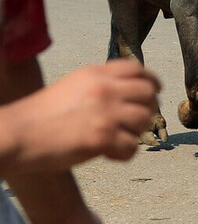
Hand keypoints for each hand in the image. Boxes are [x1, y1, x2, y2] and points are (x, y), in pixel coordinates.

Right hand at [4, 59, 160, 172]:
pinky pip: (132, 146)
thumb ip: (100, 85)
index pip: (137, 69)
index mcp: (96, 74)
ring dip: (135, 132)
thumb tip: (128, 93)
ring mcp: (105, 113)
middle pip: (148, 93)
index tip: (155, 90)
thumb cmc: (41, 115)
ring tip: (117, 139)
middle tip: (138, 120)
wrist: (16, 134)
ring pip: (144, 120)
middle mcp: (104, 89)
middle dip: (149, 107)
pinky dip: (125, 153)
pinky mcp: (102, 138)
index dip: (151, 80)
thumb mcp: (73, 86)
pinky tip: (110, 154)